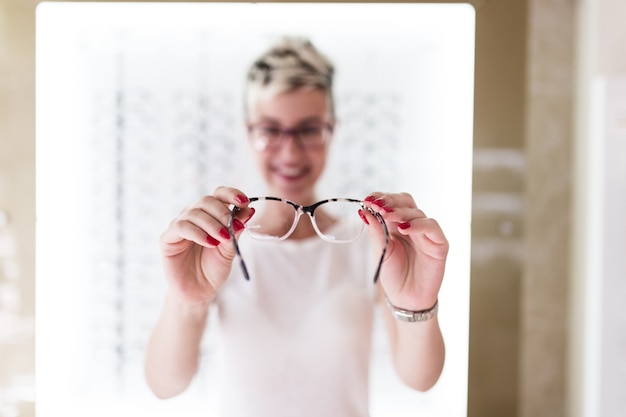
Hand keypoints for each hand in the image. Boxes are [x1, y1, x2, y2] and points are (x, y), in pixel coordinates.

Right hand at [159, 186, 253, 304]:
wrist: (199, 291)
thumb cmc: (214, 268)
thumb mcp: (230, 247)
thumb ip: (237, 229)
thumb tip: (249, 209)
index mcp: (210, 214)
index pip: (218, 194)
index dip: (231, 194)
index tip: (244, 201)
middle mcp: (193, 216)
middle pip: (207, 201)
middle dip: (223, 212)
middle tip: (235, 227)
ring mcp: (179, 225)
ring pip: (195, 212)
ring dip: (213, 224)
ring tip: (223, 239)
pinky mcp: (167, 238)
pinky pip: (181, 227)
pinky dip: (198, 233)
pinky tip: (210, 243)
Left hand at [361, 192, 447, 310]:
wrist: (406, 299)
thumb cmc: (394, 275)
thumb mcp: (380, 251)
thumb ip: (375, 232)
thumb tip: (364, 211)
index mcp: (396, 224)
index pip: (391, 202)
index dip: (381, 198)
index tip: (368, 199)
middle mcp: (412, 225)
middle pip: (405, 202)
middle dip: (390, 201)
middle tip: (376, 204)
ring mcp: (426, 233)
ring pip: (417, 212)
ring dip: (400, 212)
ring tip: (386, 215)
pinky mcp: (439, 243)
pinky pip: (431, 227)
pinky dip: (418, 225)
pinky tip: (404, 229)